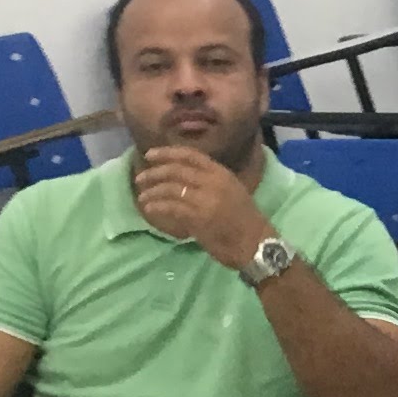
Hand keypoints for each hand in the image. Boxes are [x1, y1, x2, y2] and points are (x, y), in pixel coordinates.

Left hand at [131, 145, 267, 269]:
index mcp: (222, 173)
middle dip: (154, 172)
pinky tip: (149, 208)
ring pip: (170, 188)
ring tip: (142, 197)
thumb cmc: (244, 220)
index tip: (150, 154)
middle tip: (141, 178)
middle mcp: (214, 182)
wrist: (257, 244)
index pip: (190, 155)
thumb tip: (181, 179)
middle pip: (176, 170)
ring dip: (152, 191)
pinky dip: (157, 206)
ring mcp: (206, 199)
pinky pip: (171, 207)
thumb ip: (210, 182)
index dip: (167, 153)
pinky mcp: (199, 218)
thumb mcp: (231, 192)